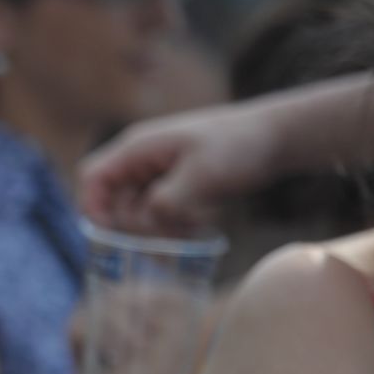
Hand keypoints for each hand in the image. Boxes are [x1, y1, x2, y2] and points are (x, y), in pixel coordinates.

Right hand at [80, 102, 280, 235]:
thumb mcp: (202, 177)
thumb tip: (144, 224)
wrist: (280, 136)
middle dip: (134, 226)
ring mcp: (158, 172)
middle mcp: (141, 159)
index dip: (93, 208)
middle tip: (168, 237)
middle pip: (114, 201)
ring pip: (137, 210)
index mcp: (138, 148)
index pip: (93, 179)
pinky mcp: (175, 183)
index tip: (112, 235)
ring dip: (156, 228)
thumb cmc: (240, 147)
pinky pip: (158, 211)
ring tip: (190, 230)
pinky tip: (197, 224)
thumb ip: (166, 202)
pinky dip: (171, 224)